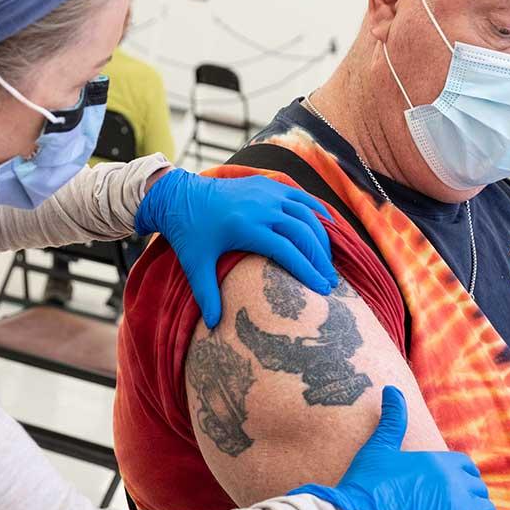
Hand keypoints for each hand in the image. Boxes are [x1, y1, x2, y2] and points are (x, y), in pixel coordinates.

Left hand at [134, 170, 337, 327]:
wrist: (179, 195)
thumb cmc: (189, 233)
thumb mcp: (195, 264)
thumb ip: (206, 294)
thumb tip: (214, 325)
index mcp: (245, 226)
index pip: (286, 251)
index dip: (307, 270)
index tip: (322, 289)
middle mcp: (261, 206)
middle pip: (303, 233)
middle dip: (320, 258)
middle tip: (330, 281)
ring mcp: (266, 192)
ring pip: (306, 214)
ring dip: (322, 238)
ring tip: (328, 262)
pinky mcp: (268, 184)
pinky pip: (300, 196)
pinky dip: (317, 211)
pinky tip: (327, 228)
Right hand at [289, 387, 509, 509]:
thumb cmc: (365, 485)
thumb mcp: (378, 448)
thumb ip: (393, 420)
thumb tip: (392, 390)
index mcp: (440, 462)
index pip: (466, 467)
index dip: (459, 476)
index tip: (448, 487)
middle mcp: (456, 487)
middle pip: (477, 491)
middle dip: (466, 498)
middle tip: (447, 509)